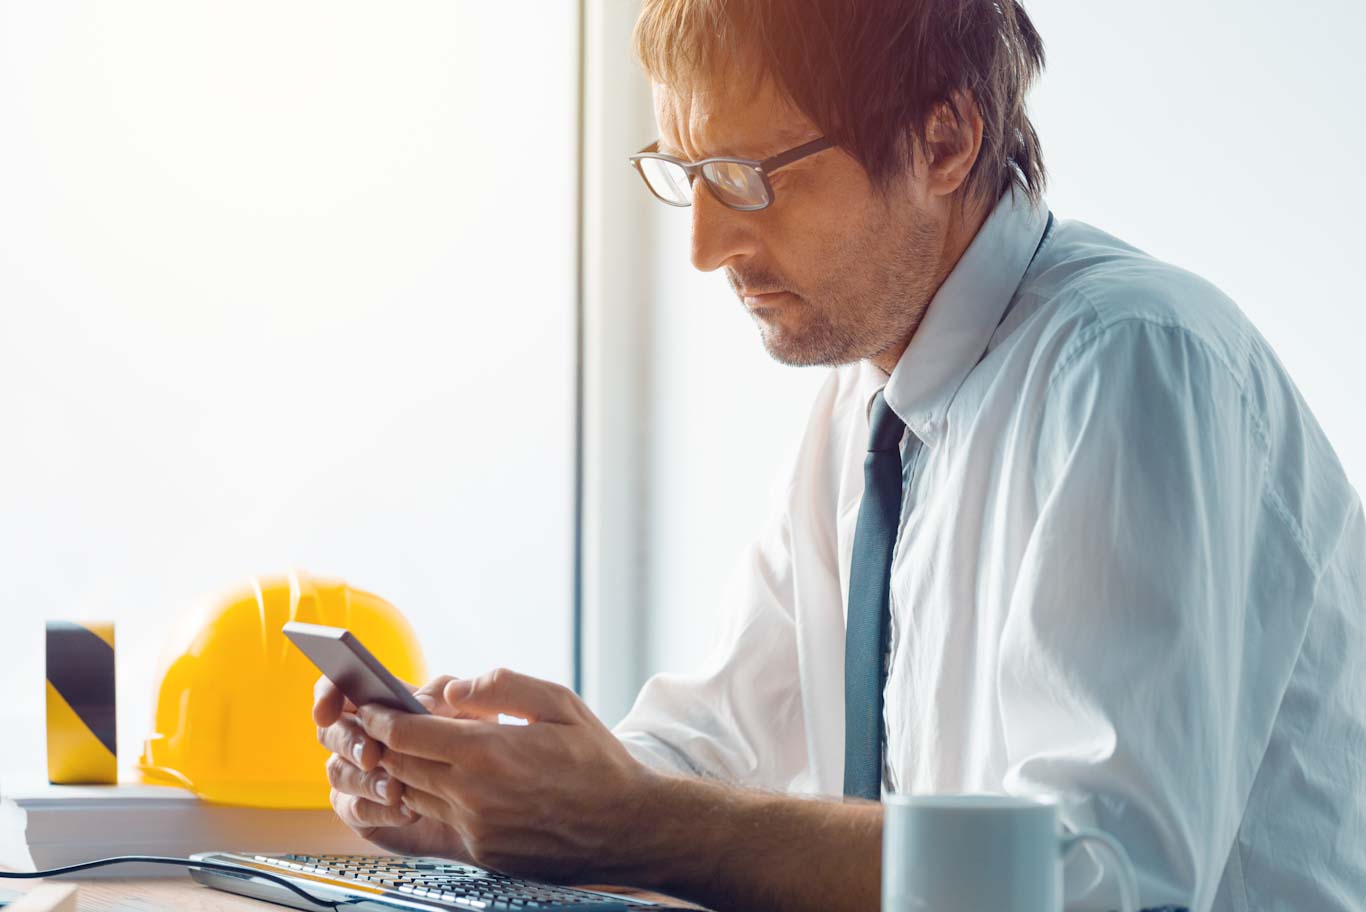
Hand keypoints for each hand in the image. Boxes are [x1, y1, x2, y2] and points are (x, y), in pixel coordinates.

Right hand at [313, 674, 491, 858]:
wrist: (485, 798)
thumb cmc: (473, 743)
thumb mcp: (467, 711)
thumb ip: (442, 696)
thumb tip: (420, 704)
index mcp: (379, 704)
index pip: (338, 688)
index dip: (326, 695)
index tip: (326, 711)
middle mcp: (361, 736)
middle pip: (330, 731)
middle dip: (348, 742)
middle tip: (371, 756)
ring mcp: (357, 773)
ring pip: (338, 772)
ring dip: (366, 781)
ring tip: (397, 790)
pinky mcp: (362, 809)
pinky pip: (355, 809)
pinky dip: (379, 810)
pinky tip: (407, 811)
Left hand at [355, 667, 657, 881]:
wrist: (628, 828)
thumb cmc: (597, 761)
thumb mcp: (559, 703)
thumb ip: (502, 686)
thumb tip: (453, 689)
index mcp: (489, 752)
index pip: (406, 734)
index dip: (380, 718)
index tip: (371, 706)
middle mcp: (473, 795)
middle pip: (399, 766)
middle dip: (383, 744)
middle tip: (377, 725)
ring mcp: (475, 829)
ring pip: (414, 797)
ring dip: (403, 773)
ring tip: (408, 752)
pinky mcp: (483, 852)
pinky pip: (441, 821)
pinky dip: (432, 800)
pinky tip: (446, 783)